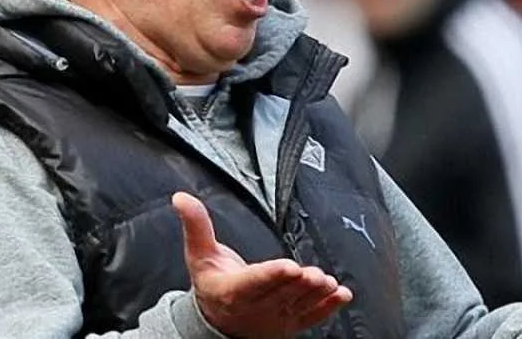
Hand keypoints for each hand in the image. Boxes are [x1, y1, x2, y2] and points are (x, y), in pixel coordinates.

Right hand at [172, 192, 352, 336]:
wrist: (216, 324)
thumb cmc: (211, 284)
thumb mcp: (199, 256)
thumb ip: (196, 226)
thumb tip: (181, 197)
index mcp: (233, 290)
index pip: (253, 282)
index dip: (271, 275)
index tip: (288, 266)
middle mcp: (255, 307)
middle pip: (280, 294)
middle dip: (297, 283)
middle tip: (313, 273)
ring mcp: (275, 318)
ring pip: (297, 306)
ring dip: (314, 295)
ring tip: (327, 282)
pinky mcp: (290, 325)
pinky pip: (311, 317)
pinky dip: (327, 308)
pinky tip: (341, 295)